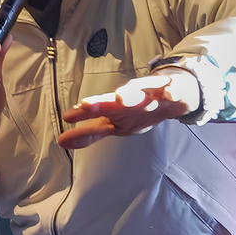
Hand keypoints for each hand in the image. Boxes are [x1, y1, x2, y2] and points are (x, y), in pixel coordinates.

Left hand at [58, 71, 200, 149]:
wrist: (173, 93)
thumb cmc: (139, 108)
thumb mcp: (114, 123)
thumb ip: (89, 132)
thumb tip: (62, 141)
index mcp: (116, 110)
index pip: (96, 113)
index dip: (82, 115)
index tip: (67, 117)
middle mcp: (130, 101)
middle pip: (113, 103)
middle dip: (100, 104)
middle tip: (86, 106)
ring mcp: (151, 96)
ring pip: (141, 95)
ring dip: (131, 96)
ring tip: (121, 98)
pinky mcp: (172, 93)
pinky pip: (172, 94)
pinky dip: (170, 93)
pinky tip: (169, 95)